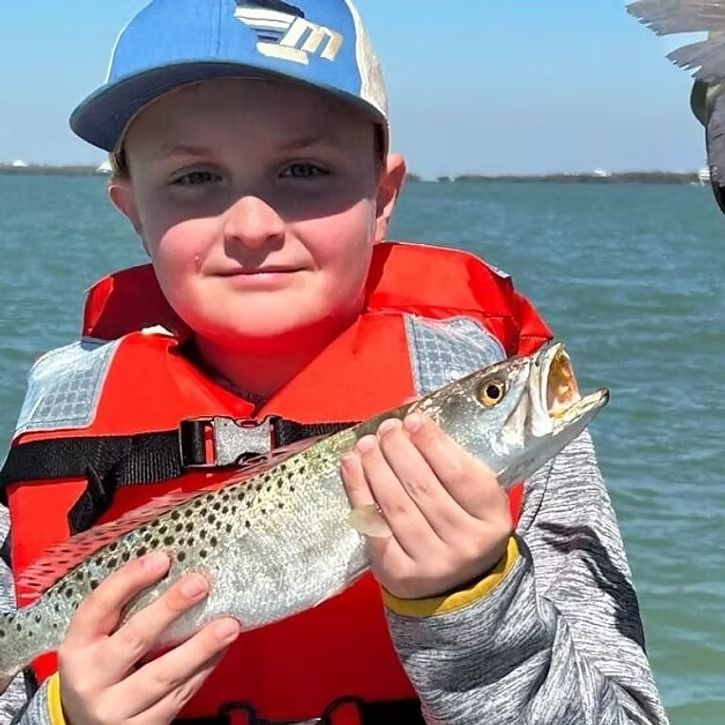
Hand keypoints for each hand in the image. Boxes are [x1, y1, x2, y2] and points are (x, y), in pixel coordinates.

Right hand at [58, 552, 239, 724]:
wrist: (84, 723)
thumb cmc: (99, 664)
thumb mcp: (97, 638)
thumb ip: (124, 610)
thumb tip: (171, 567)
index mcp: (76, 646)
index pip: (98, 607)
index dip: (129, 580)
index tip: (162, 559)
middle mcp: (91, 678)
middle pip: (134, 639)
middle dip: (170, 608)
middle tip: (200, 584)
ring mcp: (114, 708)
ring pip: (164, 674)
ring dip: (201, 647)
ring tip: (228, 624)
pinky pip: (178, 697)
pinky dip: (203, 670)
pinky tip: (220, 649)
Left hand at [341, 414, 512, 599]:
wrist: (456, 587)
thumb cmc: (461, 524)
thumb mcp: (473, 495)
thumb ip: (448, 454)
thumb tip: (412, 406)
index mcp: (491, 519)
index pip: (460, 475)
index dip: (434, 443)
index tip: (414, 419)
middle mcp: (466, 543)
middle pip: (424, 487)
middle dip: (399, 450)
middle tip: (386, 428)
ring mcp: (433, 562)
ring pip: (397, 505)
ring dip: (376, 467)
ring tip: (366, 443)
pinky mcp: (399, 572)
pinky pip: (374, 525)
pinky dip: (358, 490)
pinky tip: (351, 466)